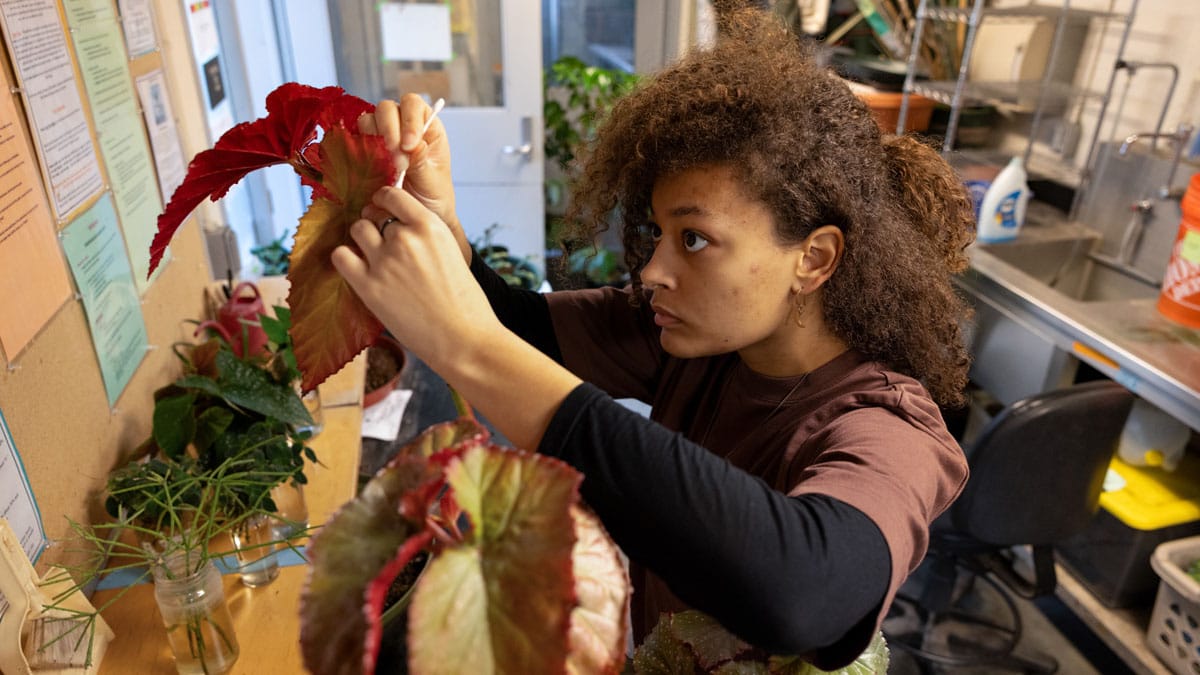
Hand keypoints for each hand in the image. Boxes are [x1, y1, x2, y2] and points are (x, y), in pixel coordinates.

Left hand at [332, 186, 498, 370]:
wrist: (464, 340)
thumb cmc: (464, 303)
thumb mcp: (452, 253)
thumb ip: (426, 235)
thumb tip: (398, 226)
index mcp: (430, 226)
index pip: (392, 195)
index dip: (384, 201)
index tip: (384, 211)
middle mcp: (405, 238)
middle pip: (374, 215)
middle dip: (376, 226)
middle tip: (384, 245)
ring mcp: (384, 261)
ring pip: (357, 230)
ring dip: (362, 240)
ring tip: (374, 259)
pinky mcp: (368, 287)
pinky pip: (341, 257)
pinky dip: (346, 259)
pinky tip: (359, 271)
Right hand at [358, 95, 468, 260]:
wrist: (417, 217)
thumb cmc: (432, 198)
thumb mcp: (432, 183)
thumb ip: (422, 163)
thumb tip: (413, 144)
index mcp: (427, 127)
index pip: (414, 106)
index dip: (410, 120)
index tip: (410, 146)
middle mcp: (403, 126)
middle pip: (388, 108)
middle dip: (390, 129)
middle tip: (397, 158)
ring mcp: (381, 137)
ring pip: (369, 119)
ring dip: (375, 136)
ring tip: (388, 164)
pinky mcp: (365, 150)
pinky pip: (355, 138)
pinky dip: (358, 146)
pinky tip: (370, 165)